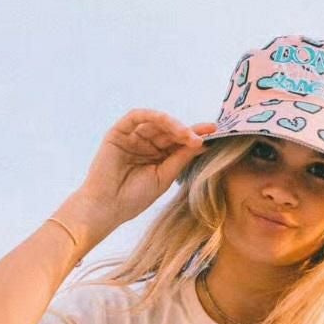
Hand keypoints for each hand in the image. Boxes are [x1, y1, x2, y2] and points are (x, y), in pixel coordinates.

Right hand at [76, 108, 216, 228]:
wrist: (108, 207)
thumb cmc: (134, 198)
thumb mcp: (164, 177)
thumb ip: (180, 158)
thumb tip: (202, 143)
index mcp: (157, 157)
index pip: (178, 142)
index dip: (195, 136)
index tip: (215, 133)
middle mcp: (145, 144)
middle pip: (170, 131)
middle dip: (187, 131)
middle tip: (203, 136)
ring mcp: (132, 137)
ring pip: (156, 122)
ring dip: (174, 125)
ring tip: (188, 135)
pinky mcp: (118, 132)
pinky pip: (136, 117)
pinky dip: (153, 116)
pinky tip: (167, 123)